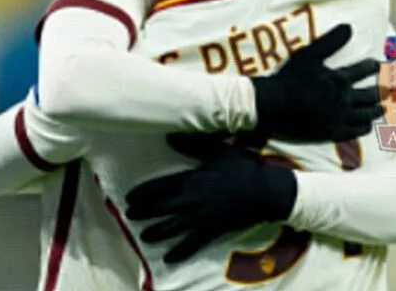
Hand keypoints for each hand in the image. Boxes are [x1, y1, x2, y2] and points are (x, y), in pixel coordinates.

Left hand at [126, 133, 295, 263]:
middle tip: (129, 216)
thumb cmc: (243, 168)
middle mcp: (192, 200)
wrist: (266, 191)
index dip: (143, 194)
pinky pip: (192, 244)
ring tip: (144, 236)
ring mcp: (201, 218)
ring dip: (156, 232)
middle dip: (143, 213)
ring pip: (172, 228)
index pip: (160, 188)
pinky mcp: (212, 230)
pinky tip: (169, 257)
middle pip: (161, 209)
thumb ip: (194, 144)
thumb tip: (170, 136)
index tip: (129, 197)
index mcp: (192, 180)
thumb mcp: (218, 151)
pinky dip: (179, 251)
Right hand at [252, 24, 382, 141]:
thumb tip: (349, 26)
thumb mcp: (309, 54)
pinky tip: (367, 125)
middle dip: (381, 90)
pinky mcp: (333, 132)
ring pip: (366, 114)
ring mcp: (340, 117)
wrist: (275, 104)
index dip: (373, 66)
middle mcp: (345, 99)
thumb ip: (330, 41)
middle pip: (370, 95)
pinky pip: (356, 130)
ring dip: (377, 109)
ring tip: (383, 107)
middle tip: (388, 89)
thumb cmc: (291, 78)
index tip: (379, 65)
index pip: (364, 70)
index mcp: (340, 79)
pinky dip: (365, 126)